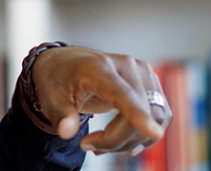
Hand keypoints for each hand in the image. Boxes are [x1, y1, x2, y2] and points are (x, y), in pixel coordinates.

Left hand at [24, 46, 171, 154]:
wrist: (66, 63)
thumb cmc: (58, 79)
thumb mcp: (50, 97)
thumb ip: (60, 114)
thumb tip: (66, 131)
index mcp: (99, 67)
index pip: (122, 93)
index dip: (138, 114)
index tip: (154, 132)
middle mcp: (126, 65)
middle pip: (139, 112)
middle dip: (117, 140)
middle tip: (89, 146)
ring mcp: (142, 72)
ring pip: (154, 117)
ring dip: (132, 139)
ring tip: (102, 143)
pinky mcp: (150, 81)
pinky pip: (160, 115)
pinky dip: (144, 132)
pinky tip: (123, 138)